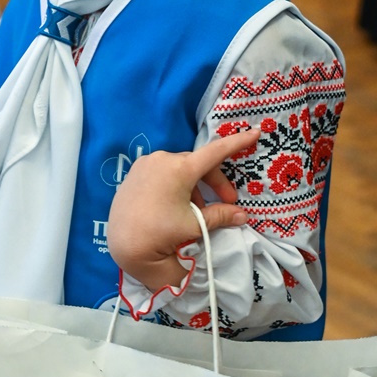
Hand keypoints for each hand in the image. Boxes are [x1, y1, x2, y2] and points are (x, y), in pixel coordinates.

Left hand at [106, 127, 259, 293]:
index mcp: (179, 168)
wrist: (121, 244)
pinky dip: (177, 186)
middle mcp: (161, 160)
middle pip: (198, 164)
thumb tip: (243, 215)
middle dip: (215, 183)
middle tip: (228, 203)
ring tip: (198, 213)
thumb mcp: (194, 225)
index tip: (255, 132)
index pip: (215, 151)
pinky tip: (177, 208)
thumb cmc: (159, 233)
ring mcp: (145, 165)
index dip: (237, 143)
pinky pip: (163, 174)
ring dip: (195, 187)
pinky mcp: (134, 174)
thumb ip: (220, 216)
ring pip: (180, 170)